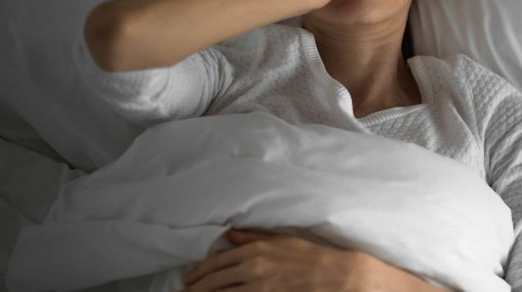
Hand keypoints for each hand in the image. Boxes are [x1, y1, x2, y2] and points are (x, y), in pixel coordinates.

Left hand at [180, 229, 446, 291]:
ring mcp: (258, 289)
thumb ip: (254, 237)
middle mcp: (252, 270)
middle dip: (196, 287)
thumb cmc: (311, 255)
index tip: (188, 277)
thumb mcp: (282, 240)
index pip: (217, 262)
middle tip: (185, 290)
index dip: (199, 271)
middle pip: (213, 281)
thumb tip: (231, 235)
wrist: (336, 275)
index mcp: (255, 251)